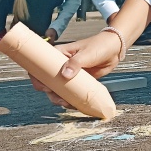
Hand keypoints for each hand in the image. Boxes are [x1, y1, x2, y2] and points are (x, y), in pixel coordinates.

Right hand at [29, 0, 150, 109]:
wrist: (114, 50)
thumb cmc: (99, 46)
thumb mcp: (87, 54)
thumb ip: (76, 63)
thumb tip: (64, 75)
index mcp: (58, 55)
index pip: (40, 66)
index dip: (36, 77)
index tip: (42, 86)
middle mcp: (60, 66)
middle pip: (47, 82)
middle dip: (49, 92)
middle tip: (59, 98)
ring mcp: (69, 75)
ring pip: (57, 89)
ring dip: (58, 98)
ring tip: (67, 103)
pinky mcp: (77, 82)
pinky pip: (69, 93)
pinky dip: (69, 100)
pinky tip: (73, 104)